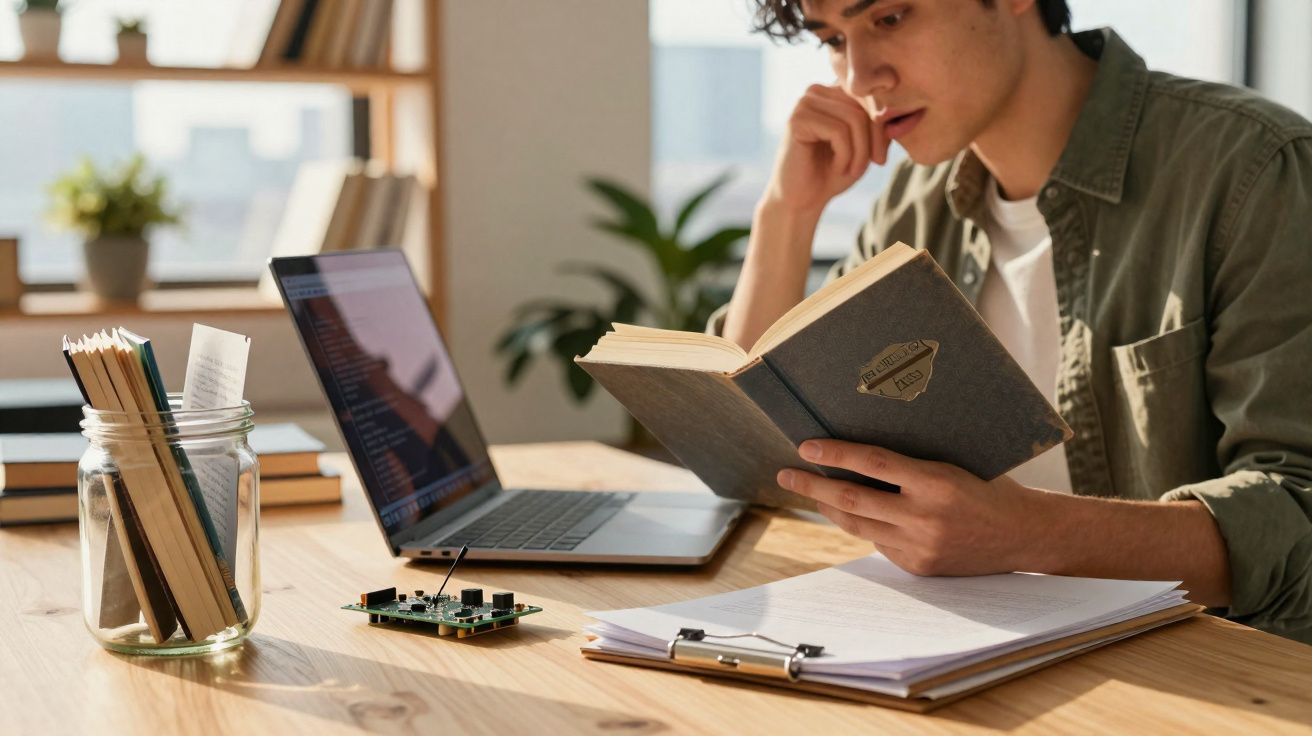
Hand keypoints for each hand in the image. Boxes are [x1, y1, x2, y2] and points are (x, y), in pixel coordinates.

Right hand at [763, 84, 890, 215]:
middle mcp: (817, 91)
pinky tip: (838, 168)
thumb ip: (881, 124)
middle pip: (863, 105)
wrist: (802, 200)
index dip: (882, 126)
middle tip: (874, 164)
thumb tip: (902, 108)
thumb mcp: (867, 146)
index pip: (870, 96)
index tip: (881, 158)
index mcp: (832, 92)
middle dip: (874, 139)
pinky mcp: (797, 120)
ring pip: (854, 118)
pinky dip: (845, 155)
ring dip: (861, 150)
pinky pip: (838, 131)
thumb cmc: (833, 173)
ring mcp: (804, 103)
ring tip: (853, 170)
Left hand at [776, 439, 1049, 575]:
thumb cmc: (990, 487)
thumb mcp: (955, 463)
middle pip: (851, 499)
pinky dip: (863, 525)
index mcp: (936, 481)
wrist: (1026, 535)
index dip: (835, 452)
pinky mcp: (918, 567)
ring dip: (827, 506)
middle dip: (812, 485)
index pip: (872, 463)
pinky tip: (852, 512)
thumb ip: (913, 463)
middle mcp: (924, 517)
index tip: (806, 445)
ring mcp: (919, 546)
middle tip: (786, 473)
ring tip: (809, 490)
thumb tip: (859, 451)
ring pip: (857, 524)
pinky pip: (877, 543)